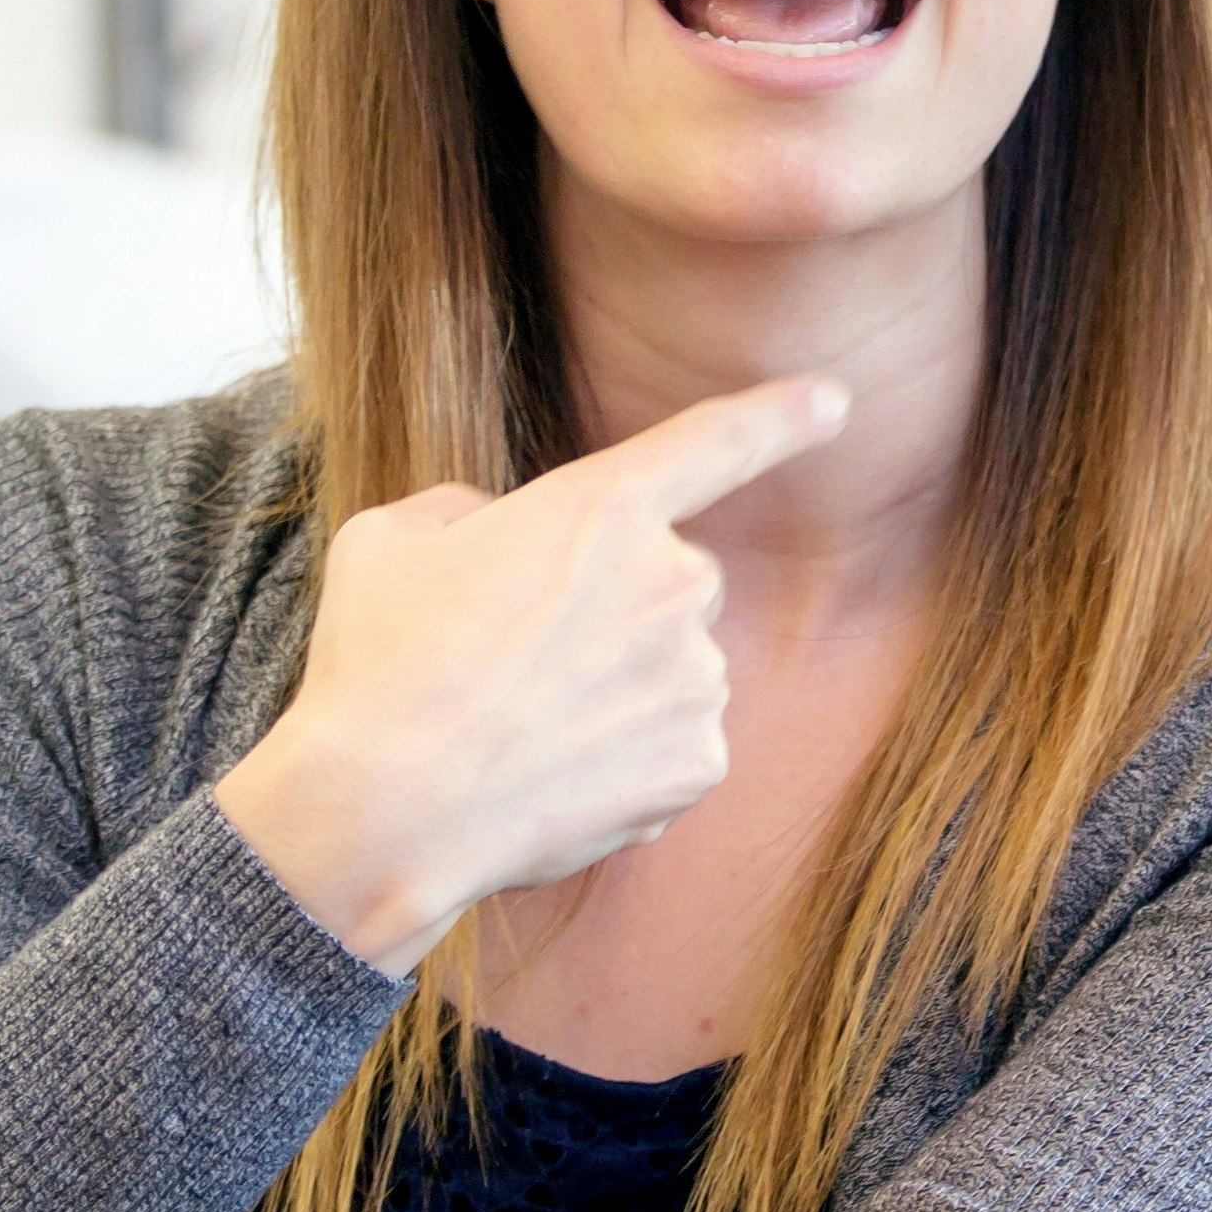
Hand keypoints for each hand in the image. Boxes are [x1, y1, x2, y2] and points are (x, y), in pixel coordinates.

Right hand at [212, 374, 852, 970]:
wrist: (386, 811)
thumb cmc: (376, 667)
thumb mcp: (392, 540)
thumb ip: (468, 510)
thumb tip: (498, 527)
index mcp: (603, 507)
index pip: (715, 442)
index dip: (781, 415)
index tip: (835, 400)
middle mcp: (674, 581)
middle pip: (672, 583)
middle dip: (617, 614)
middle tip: (520, 662)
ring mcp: (696, 677)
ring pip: (673, 672)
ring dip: (618, 692)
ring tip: (522, 728)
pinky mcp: (700, 763)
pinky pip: (674, 749)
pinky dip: (626, 765)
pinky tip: (554, 778)